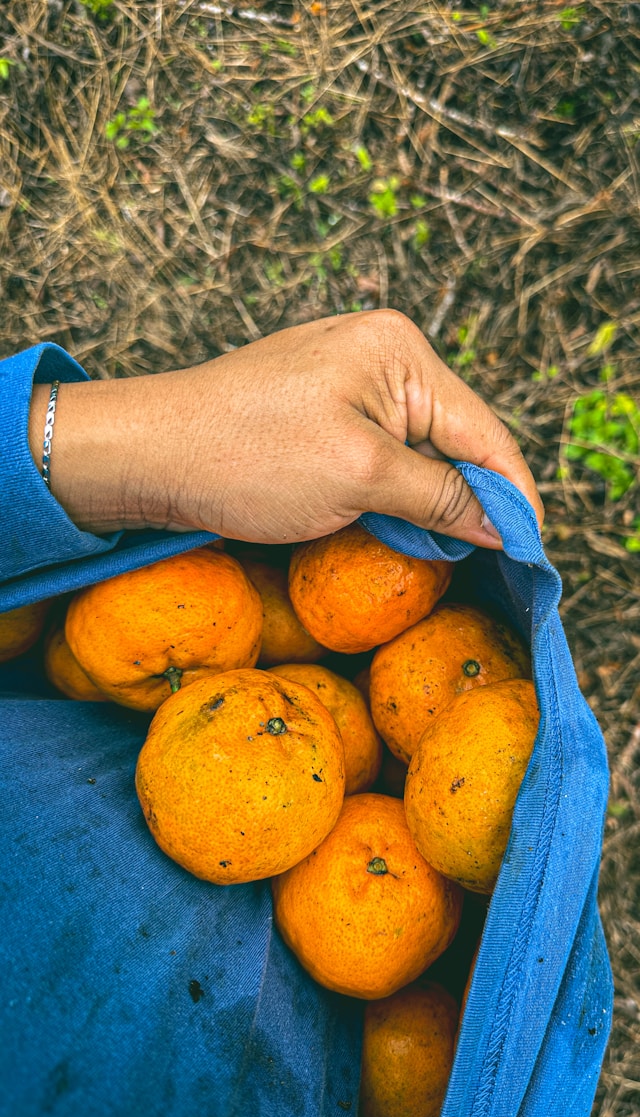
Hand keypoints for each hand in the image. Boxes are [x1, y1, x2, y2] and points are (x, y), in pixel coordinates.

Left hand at [29, 309, 542, 546]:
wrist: (147, 454)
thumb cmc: (245, 456)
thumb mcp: (359, 477)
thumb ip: (441, 496)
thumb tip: (500, 524)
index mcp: (399, 352)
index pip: (485, 432)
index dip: (513, 497)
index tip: (531, 554)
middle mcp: (381, 353)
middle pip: (456, 439)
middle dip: (473, 499)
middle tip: (491, 563)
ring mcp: (348, 379)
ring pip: (418, 450)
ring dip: (432, 501)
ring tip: (446, 552)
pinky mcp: (321, 408)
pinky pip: (380, 452)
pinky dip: (394, 492)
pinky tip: (396, 526)